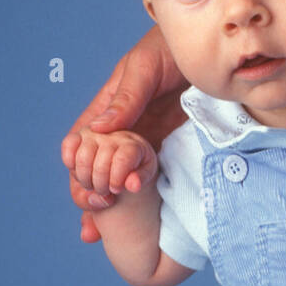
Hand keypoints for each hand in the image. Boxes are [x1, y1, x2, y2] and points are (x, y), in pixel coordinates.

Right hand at [61, 24, 187, 240]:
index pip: (82, 147)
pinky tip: (141, 229)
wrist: (208, 53)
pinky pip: (153, 181)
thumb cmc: (169, 48)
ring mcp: (146, 145)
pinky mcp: (170, 152)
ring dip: (112, 210)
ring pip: (120, 182)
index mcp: (108, 112)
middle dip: (90, 199)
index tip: (84, 192)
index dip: (77, 171)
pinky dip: (144, 204)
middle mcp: (123, 133)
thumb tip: (101, 130)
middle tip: (93, 225)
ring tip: (102, 237)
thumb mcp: (145, 68)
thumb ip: (126, 98)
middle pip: (97, 172)